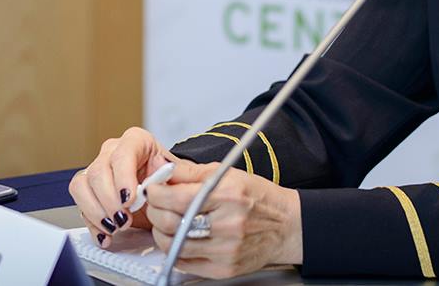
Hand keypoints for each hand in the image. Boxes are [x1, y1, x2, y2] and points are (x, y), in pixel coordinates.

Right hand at [69, 127, 178, 247]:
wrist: (163, 195)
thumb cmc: (168, 182)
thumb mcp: (178, 176)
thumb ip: (173, 170)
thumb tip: (161, 165)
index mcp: (136, 141)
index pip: (122, 154)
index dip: (123, 178)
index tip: (129, 200)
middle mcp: (112, 152)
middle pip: (98, 172)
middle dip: (110, 201)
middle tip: (124, 219)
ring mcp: (97, 170)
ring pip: (81, 186)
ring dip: (97, 212)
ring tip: (115, 227)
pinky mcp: (88, 190)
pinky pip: (80, 205)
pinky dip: (92, 224)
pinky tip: (106, 235)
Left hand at [144, 159, 302, 277]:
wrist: (285, 226)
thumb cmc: (258, 198)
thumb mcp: (228, 174)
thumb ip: (191, 172)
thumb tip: (162, 169)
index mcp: (228, 195)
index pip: (178, 197)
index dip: (157, 193)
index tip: (153, 189)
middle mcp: (228, 223)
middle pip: (171, 222)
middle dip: (154, 211)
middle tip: (155, 205)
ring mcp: (226, 249)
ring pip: (174, 245)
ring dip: (161, 232)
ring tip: (165, 222)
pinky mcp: (224, 269)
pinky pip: (185, 263)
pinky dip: (175, 250)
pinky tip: (179, 238)